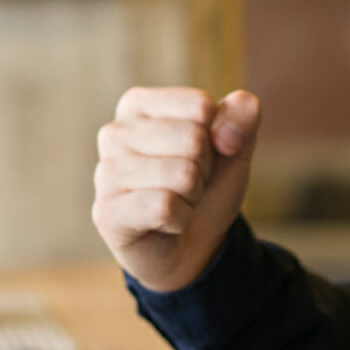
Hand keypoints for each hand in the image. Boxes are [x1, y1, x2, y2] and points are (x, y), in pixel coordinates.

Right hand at [91, 87, 260, 292]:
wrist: (193, 245)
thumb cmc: (206, 186)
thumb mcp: (235, 144)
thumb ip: (242, 114)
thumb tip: (226, 132)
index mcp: (138, 104)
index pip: (200, 105)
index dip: (216, 136)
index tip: (199, 155)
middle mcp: (114, 133)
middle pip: (193, 139)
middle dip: (204, 169)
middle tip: (187, 184)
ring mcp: (106, 173)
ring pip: (183, 174)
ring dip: (193, 196)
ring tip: (176, 201)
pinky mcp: (107, 212)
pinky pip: (165, 207)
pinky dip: (180, 219)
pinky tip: (165, 224)